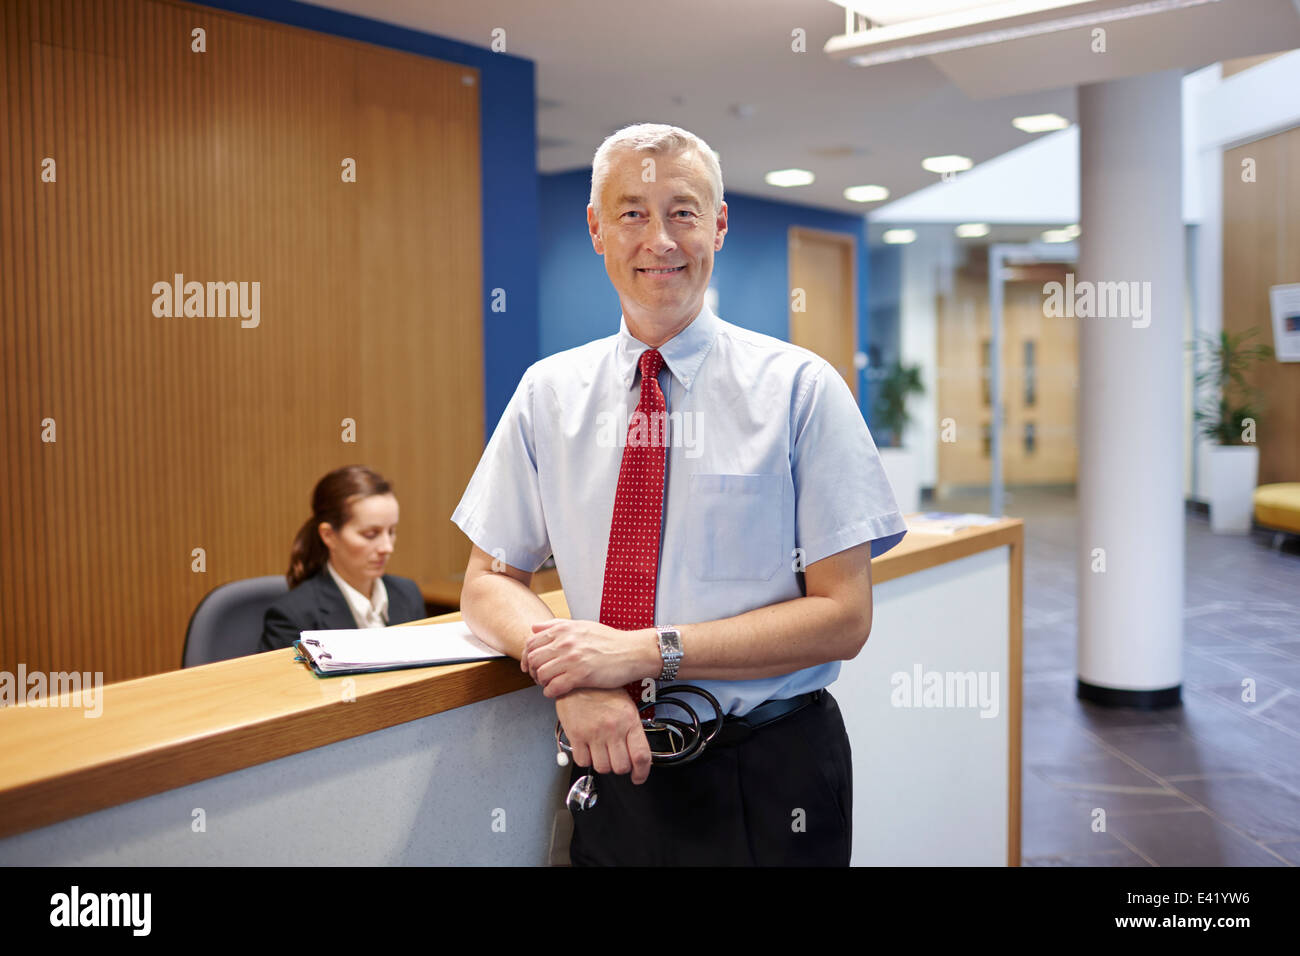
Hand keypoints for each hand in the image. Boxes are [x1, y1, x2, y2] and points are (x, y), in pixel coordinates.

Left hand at [522, 619, 657, 697]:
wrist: (632, 652)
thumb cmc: (609, 640)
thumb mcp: (582, 626)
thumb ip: (556, 625)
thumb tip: (534, 627)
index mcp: (563, 630)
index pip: (531, 643)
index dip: (527, 657)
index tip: (530, 666)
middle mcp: (565, 642)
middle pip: (533, 659)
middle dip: (533, 671)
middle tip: (540, 678)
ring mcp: (572, 659)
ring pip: (541, 674)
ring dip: (542, 683)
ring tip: (550, 684)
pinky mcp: (581, 675)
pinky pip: (554, 687)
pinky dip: (551, 692)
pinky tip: (557, 691)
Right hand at [556, 687, 651, 784]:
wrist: (578, 679)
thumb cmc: (602, 691)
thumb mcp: (625, 706)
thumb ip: (632, 730)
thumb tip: (637, 755)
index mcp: (629, 720)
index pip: (641, 756)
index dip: (641, 773)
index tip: (638, 777)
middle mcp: (613, 728)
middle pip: (621, 767)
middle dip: (620, 767)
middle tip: (617, 760)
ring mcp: (594, 733)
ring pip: (603, 767)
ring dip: (603, 764)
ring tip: (602, 752)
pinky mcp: (576, 736)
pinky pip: (583, 761)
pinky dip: (586, 760)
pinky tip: (588, 749)